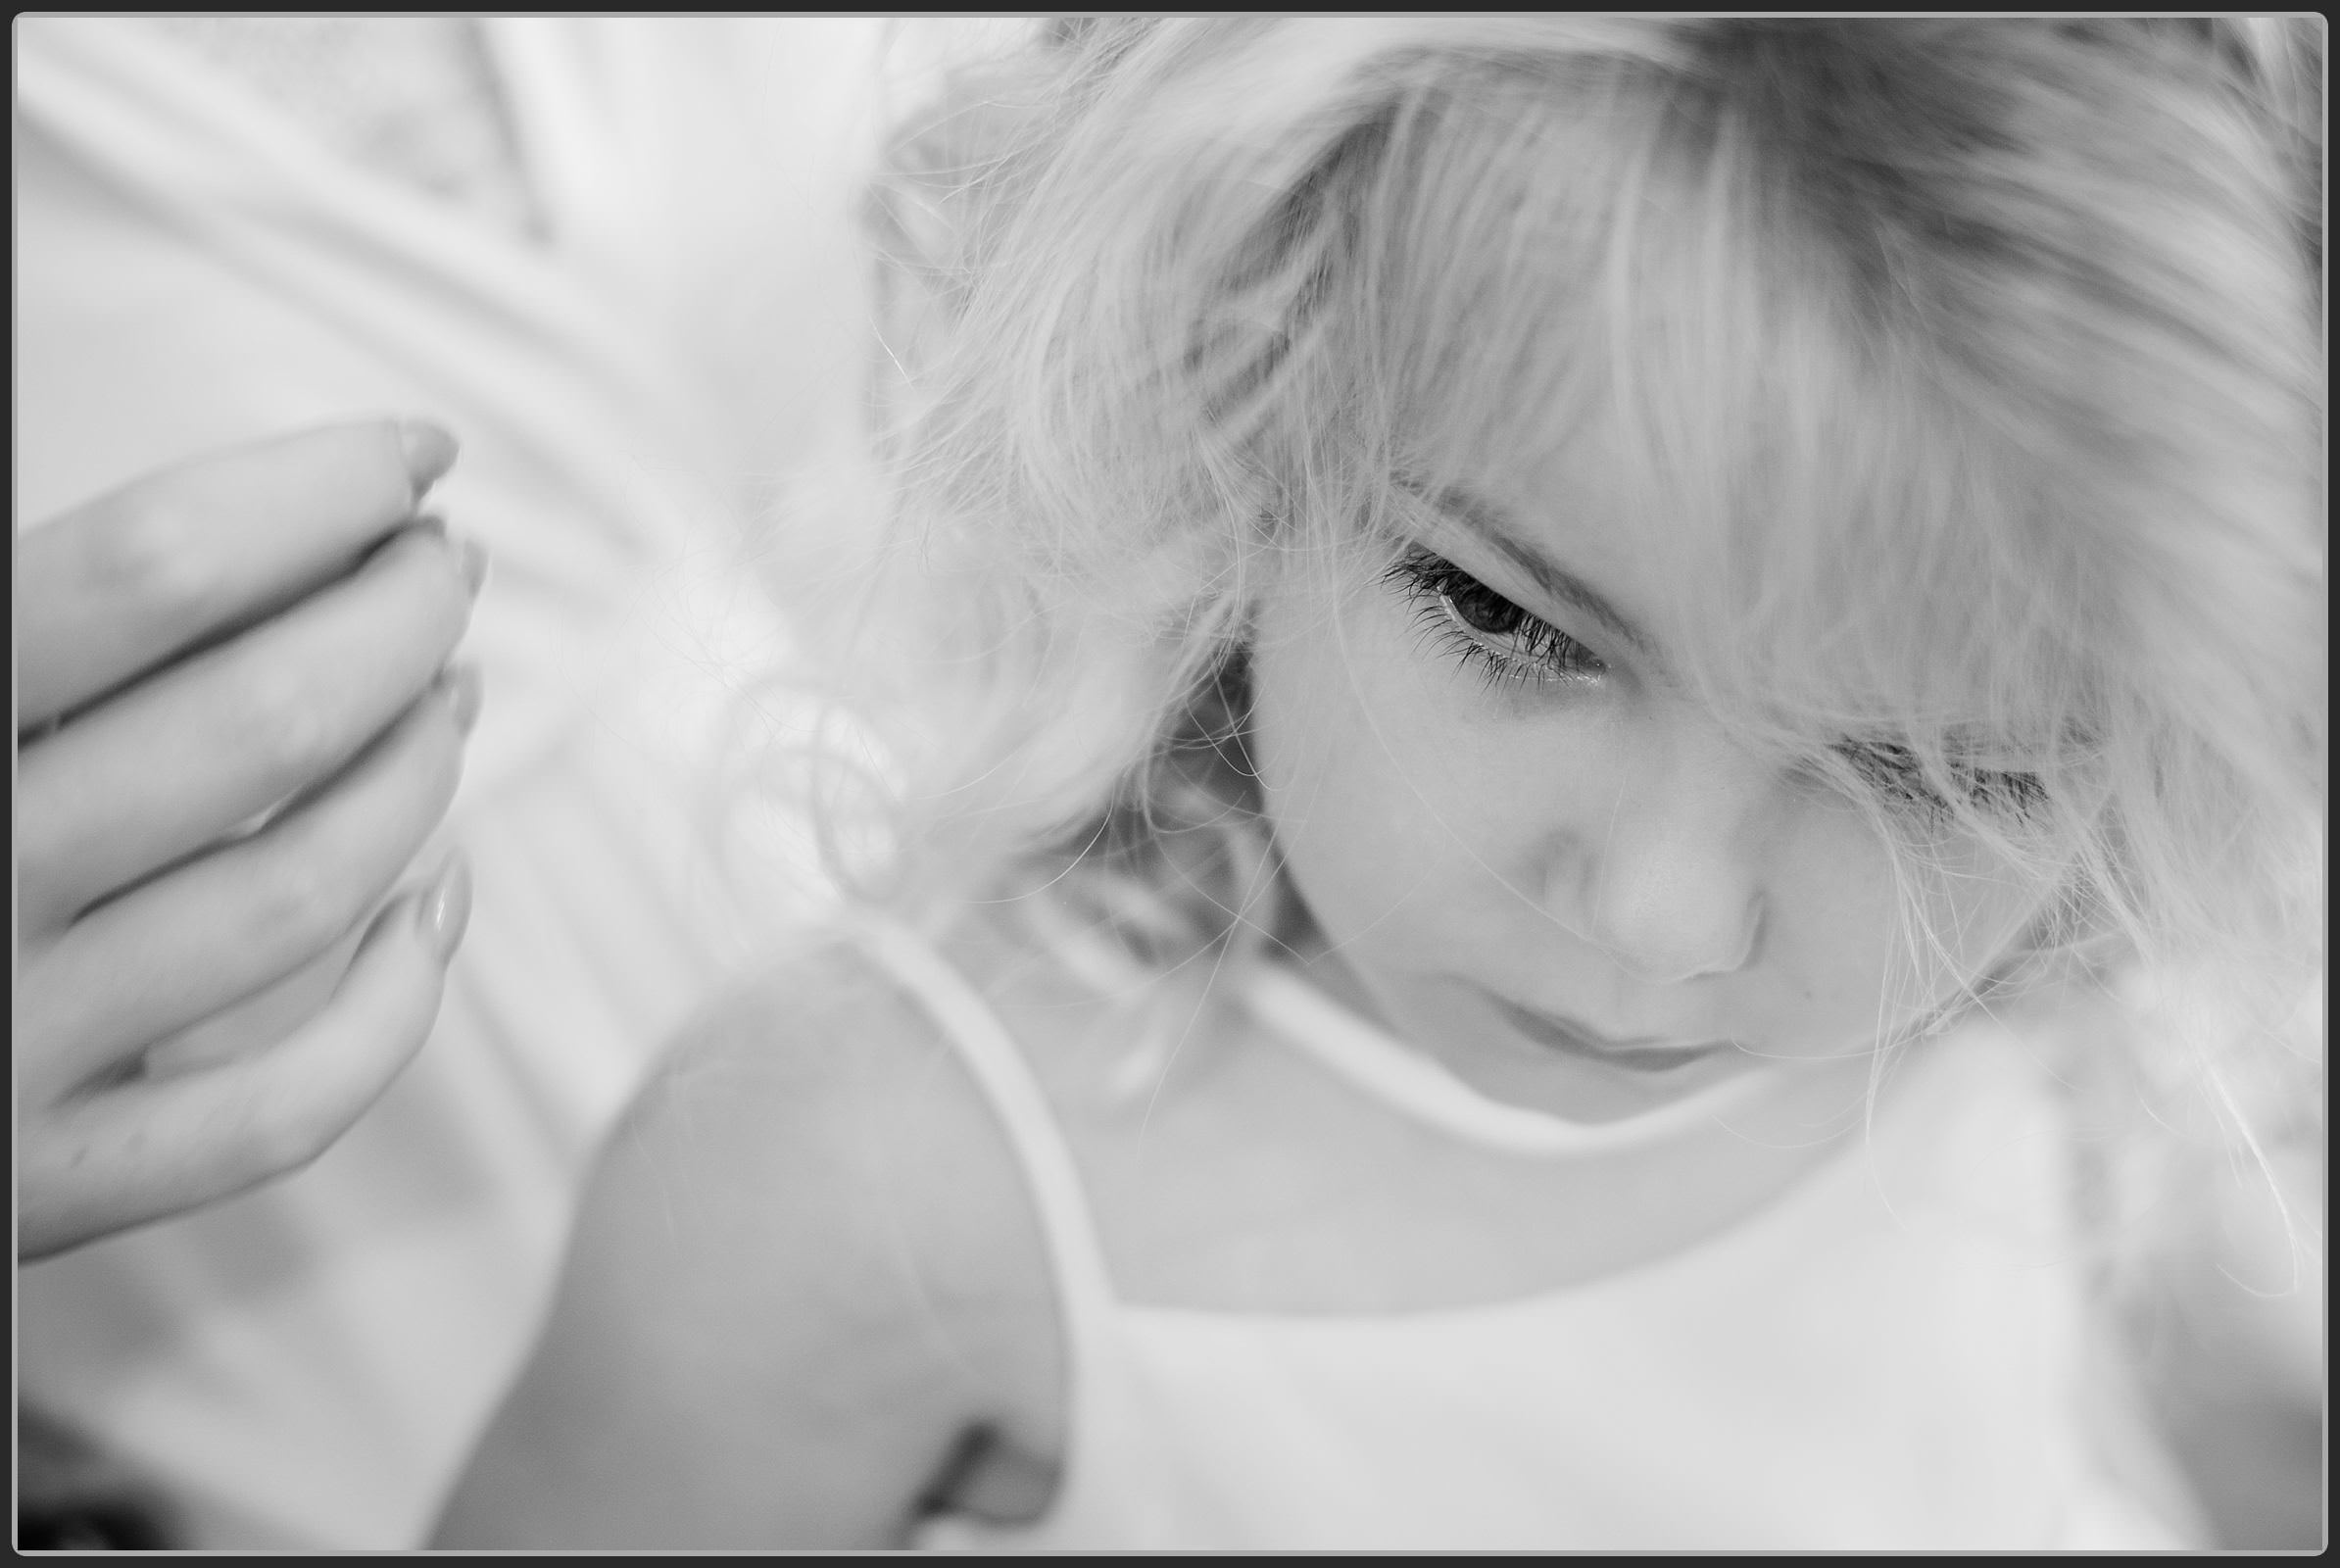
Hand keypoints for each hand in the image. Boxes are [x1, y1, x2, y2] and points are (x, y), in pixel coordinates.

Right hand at [15, 420, 486, 1260]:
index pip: (153, 568)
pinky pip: (278, 1110)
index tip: (414, 453)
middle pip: (264, 720)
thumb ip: (37, 613)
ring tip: (452, 692)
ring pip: (301, 893)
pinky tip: (438, 897)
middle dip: (399, 618)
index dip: (317, 490)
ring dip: (417, 773)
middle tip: (445, 566)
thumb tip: (255, 511)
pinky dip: (393, 1003)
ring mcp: (6, 1049)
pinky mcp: (46, 1186)